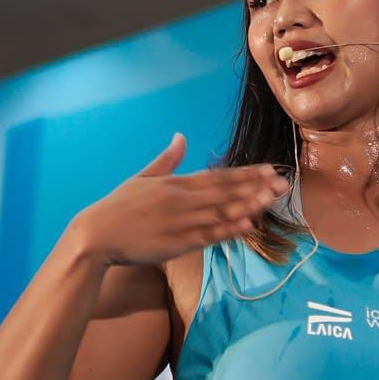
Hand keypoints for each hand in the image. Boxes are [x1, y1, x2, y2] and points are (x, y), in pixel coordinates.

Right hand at [69, 132, 289, 266]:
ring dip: (247, 206)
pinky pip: (207, 236)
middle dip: (255, 187)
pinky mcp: (175, 243)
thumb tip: (180, 136)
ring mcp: (179, 222)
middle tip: (282, 184)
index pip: (217, 175)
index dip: (245, 173)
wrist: (96, 235)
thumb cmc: (118, 206)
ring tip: (271, 200)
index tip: (269, 170)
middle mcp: (181, 200)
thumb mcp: (142, 177)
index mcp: (175, 183)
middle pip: (225, 192)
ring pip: (220, 213)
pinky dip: (228, 231)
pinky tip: (247, 226)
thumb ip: (167, 160)